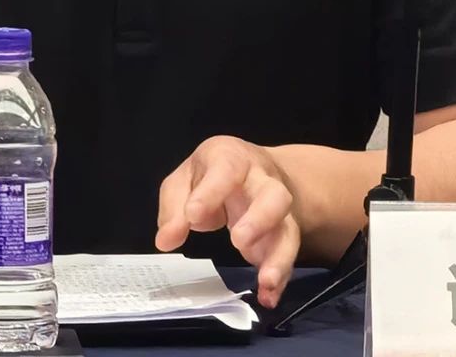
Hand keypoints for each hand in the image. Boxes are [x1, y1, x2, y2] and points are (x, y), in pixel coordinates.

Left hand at [155, 136, 300, 308]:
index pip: (226, 170)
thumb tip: (166, 240)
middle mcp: (262, 182)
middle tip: (237, 240)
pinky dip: (281, 277)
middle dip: (260, 218)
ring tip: (265, 280)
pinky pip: (288, 255)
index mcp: (232, 159)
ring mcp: (277, 210)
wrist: (256, 170)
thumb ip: (174, 206)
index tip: (192, 216)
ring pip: (289, 228)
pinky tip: (269, 296)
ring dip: (279, 255)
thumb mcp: (185, 179)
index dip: (210, 192)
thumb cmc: (212, 174)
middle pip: (274, 195)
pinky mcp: (282, 235)